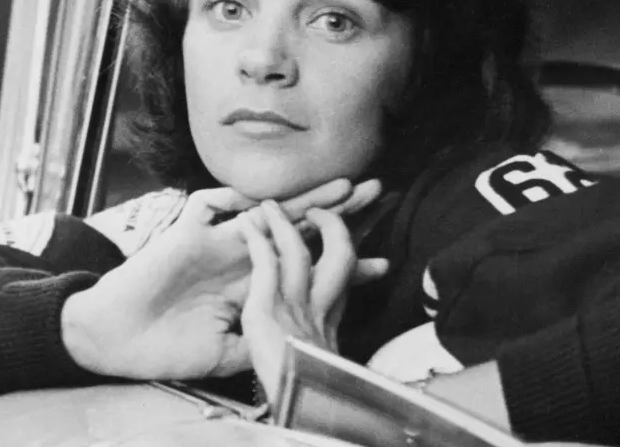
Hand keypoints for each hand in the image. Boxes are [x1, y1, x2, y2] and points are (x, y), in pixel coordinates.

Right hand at [62, 179, 383, 380]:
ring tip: (341, 188)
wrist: (115, 340)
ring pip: (267, 212)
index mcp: (253, 284)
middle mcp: (241, 258)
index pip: (306, 269)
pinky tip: (256, 201)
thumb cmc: (164, 346)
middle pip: (298, 229)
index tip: (383, 265)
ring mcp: (214, 243)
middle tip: (376, 194)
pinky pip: (209, 206)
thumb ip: (260, 342)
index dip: (341, 266)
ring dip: (304, 199)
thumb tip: (299, 348)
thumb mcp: (225, 353)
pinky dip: (231, 199)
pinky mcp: (185, 236)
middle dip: (337, 213)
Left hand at [241, 201, 389, 403]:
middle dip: (338, 225)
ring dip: (287, 224)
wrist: (297, 415)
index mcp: (329, 325)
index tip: (370, 252)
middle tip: (328, 207)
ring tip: (272, 205)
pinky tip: (250, 224)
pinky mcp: (267, 311)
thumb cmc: (300, 395)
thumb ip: (323, 347)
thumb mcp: (320, 368)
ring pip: (299, 253)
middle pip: (341, 257)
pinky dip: (259, 242)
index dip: (360, 260)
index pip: (346, 280)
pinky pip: (267, 266)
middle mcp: (319, 312)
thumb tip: (337, 351)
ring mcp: (294, 309)